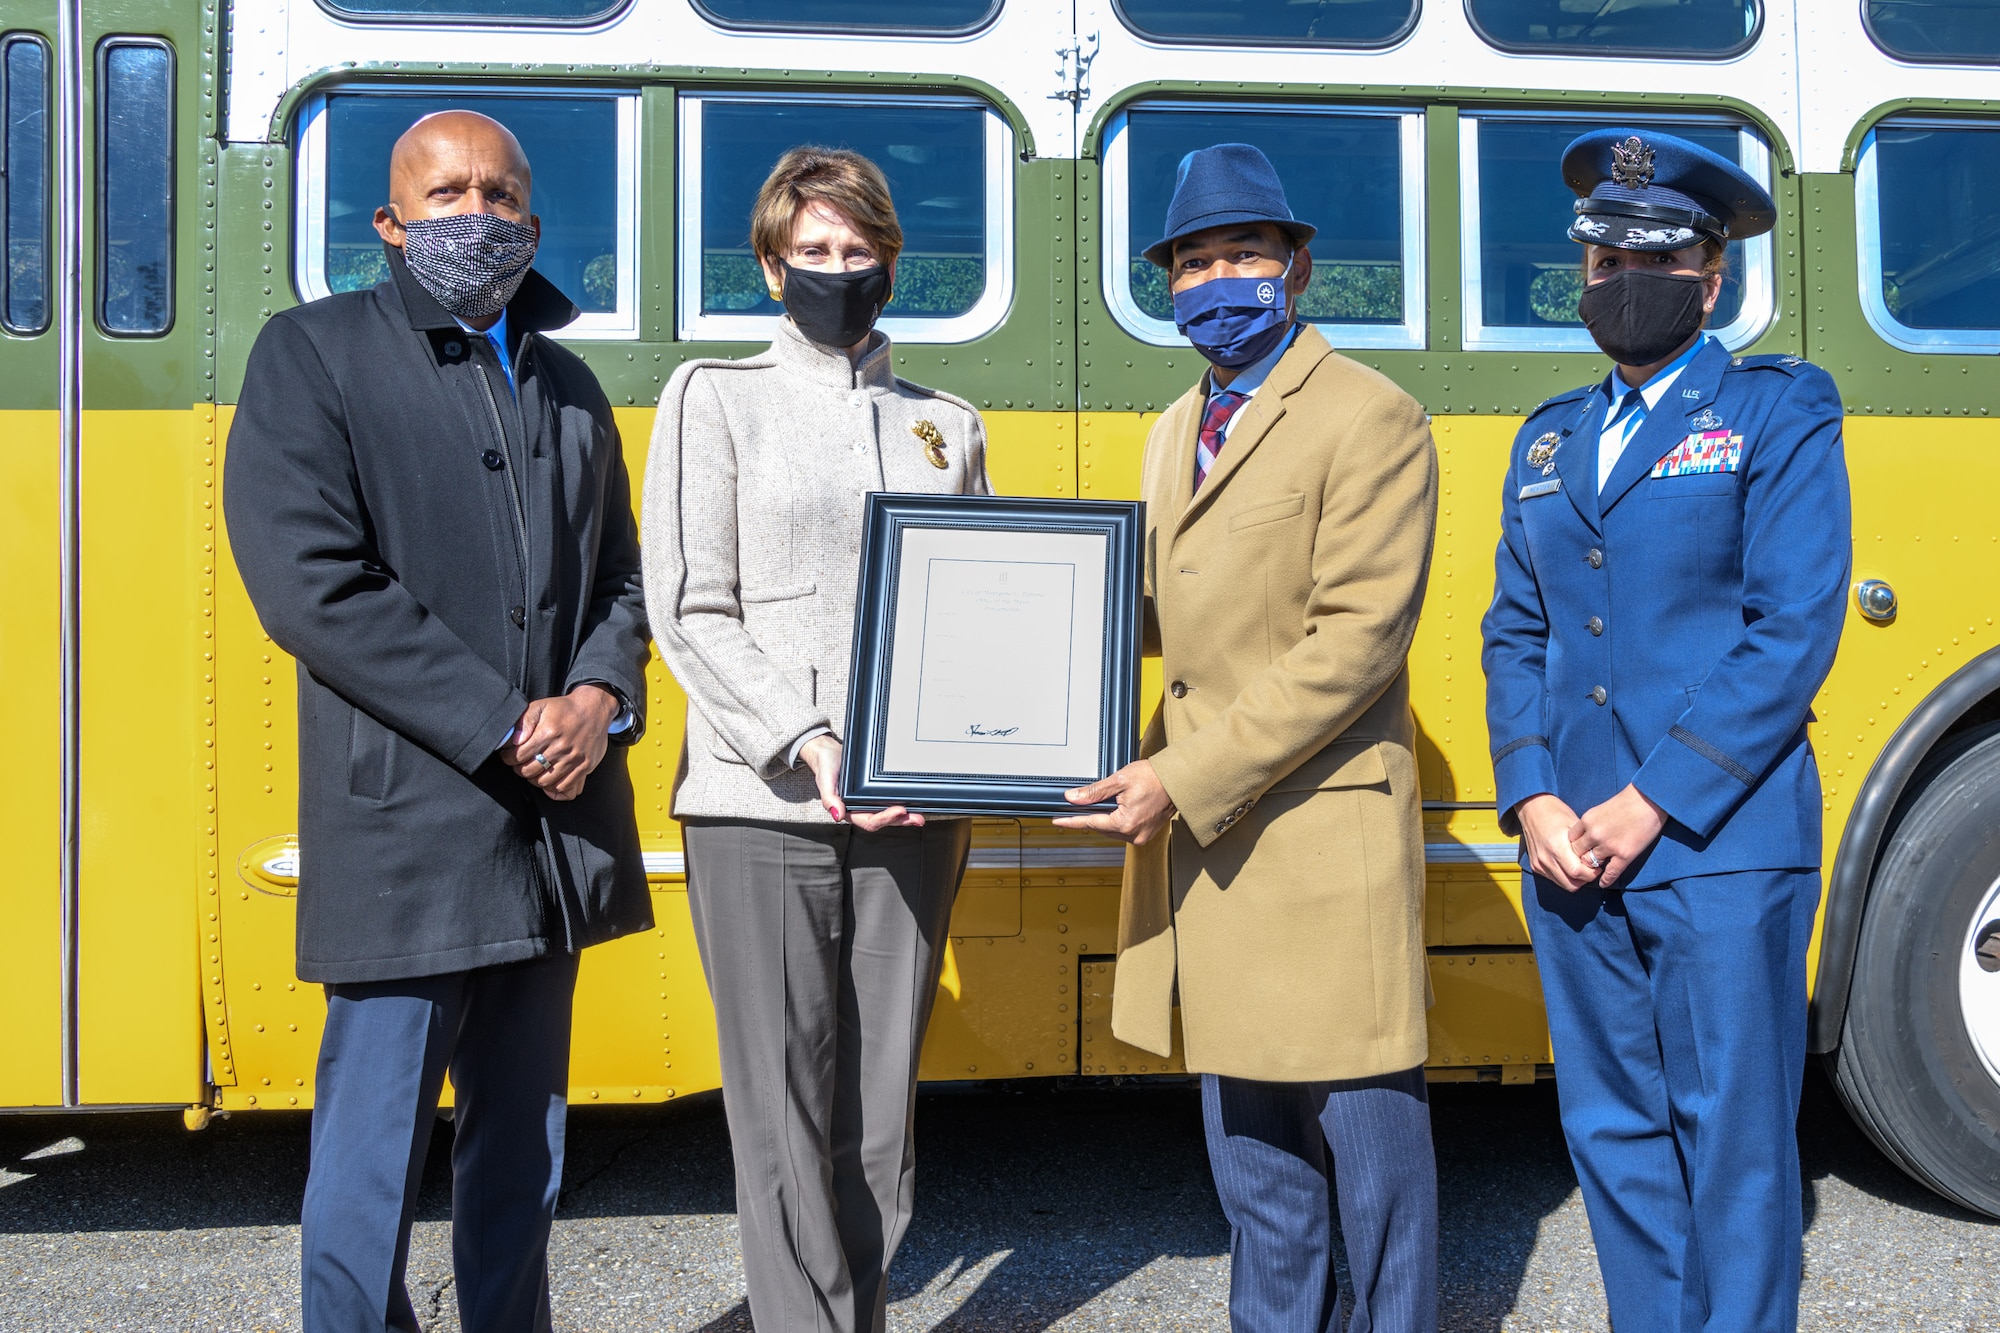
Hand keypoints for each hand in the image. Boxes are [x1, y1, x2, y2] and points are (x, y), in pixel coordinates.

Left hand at [502, 685, 618, 800]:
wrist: (594, 709)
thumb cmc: (566, 708)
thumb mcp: (541, 705)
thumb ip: (525, 721)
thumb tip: (515, 740)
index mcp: (548, 733)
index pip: (519, 755)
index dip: (508, 758)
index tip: (507, 756)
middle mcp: (561, 748)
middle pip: (530, 771)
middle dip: (519, 769)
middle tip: (519, 764)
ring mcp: (574, 759)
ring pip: (545, 782)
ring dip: (534, 779)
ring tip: (533, 771)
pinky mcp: (585, 766)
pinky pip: (564, 787)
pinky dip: (553, 788)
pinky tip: (549, 779)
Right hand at [799, 734, 924, 832]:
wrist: (828, 752)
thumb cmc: (826, 767)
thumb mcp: (825, 780)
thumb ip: (829, 799)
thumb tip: (837, 816)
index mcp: (849, 810)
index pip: (869, 821)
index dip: (885, 819)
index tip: (899, 810)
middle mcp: (861, 809)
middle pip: (884, 820)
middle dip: (901, 821)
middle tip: (917, 818)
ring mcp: (869, 802)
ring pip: (889, 814)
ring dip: (905, 816)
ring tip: (920, 816)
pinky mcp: (876, 792)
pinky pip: (890, 801)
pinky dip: (903, 804)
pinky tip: (914, 803)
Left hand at [1053, 760, 1174, 845]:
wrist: (1178, 780)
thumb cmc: (1153, 777)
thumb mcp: (1120, 780)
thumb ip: (1094, 792)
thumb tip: (1073, 798)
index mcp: (1125, 823)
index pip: (1090, 823)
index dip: (1071, 821)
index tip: (1057, 821)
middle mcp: (1133, 834)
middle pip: (1102, 827)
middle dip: (1093, 815)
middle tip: (1084, 803)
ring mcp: (1141, 836)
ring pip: (1113, 830)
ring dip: (1107, 818)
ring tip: (1114, 801)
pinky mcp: (1147, 834)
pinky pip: (1125, 830)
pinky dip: (1119, 820)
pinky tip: (1122, 808)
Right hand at [1516, 792, 1594, 891]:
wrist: (1532, 808)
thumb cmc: (1555, 813)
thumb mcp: (1575, 825)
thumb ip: (1585, 845)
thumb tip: (1597, 859)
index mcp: (1556, 847)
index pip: (1577, 872)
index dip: (1591, 873)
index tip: (1598, 866)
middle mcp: (1545, 858)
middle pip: (1571, 884)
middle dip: (1585, 879)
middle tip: (1592, 869)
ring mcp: (1539, 864)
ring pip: (1563, 884)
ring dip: (1575, 880)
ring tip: (1581, 866)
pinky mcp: (1535, 866)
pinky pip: (1554, 879)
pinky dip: (1564, 876)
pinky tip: (1569, 864)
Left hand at [1568, 784, 1667, 888]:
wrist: (1649, 799)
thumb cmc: (1628, 801)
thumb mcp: (1601, 809)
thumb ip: (1592, 823)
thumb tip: (1586, 836)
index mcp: (1587, 820)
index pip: (1571, 839)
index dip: (1574, 846)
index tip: (1578, 850)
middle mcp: (1594, 834)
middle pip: (1578, 853)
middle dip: (1580, 858)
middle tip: (1582, 864)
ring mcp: (1608, 846)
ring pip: (1591, 864)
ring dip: (1593, 868)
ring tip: (1594, 872)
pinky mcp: (1624, 855)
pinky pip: (1610, 873)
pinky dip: (1605, 880)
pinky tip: (1603, 883)